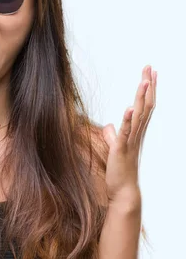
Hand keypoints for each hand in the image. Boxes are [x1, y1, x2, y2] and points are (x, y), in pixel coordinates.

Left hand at [102, 65, 156, 204]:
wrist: (123, 190)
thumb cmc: (120, 169)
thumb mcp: (114, 148)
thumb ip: (112, 135)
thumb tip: (108, 126)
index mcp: (136, 132)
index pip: (144, 106)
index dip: (148, 90)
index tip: (151, 74)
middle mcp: (137, 134)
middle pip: (145, 105)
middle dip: (148, 86)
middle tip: (150, 68)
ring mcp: (131, 141)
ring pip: (139, 115)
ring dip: (141, 98)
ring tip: (145, 81)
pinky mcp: (122, 149)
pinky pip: (125, 132)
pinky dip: (127, 120)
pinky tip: (128, 108)